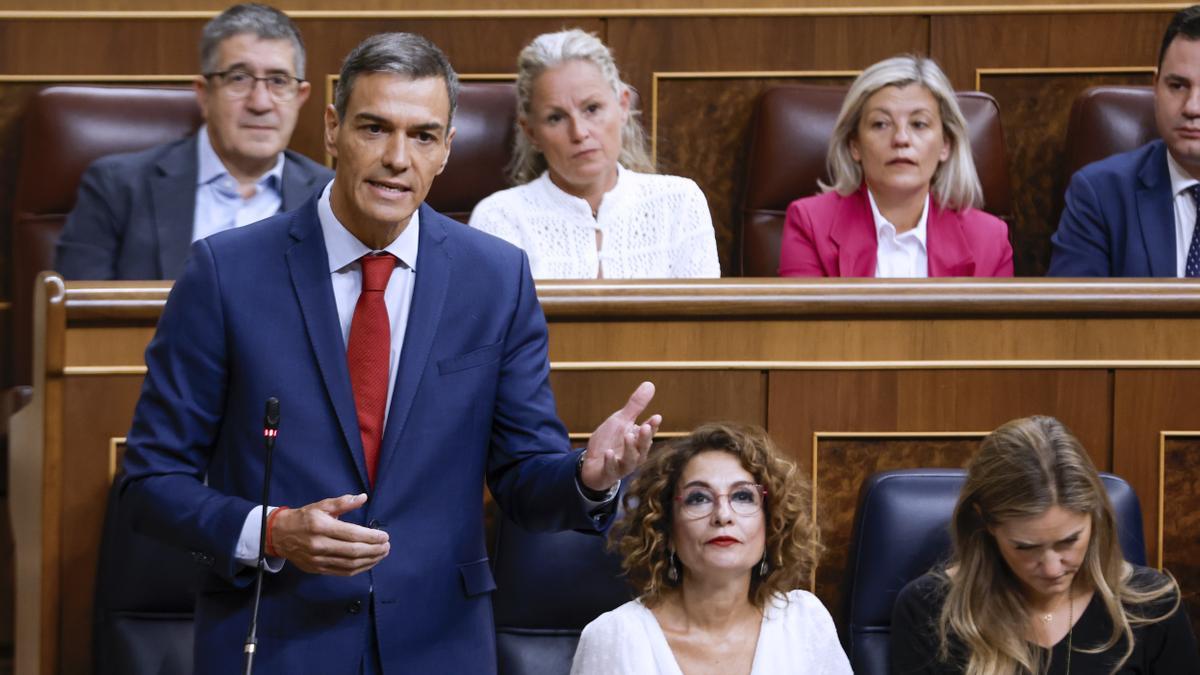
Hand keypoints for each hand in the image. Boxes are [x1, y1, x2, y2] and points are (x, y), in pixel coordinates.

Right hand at [270, 493, 389, 575]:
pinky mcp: (317, 569)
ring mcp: (318, 559)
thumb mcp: (321, 505)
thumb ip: (343, 502)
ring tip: (382, 554)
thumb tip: (363, 497)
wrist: (279, 535)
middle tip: (387, 546)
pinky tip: (369, 562)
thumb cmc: (303, 518)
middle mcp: (319, 545)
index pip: (352, 534)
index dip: (371, 537)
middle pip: (353, 551)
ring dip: (370, 560)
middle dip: (374, 550)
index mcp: (321, 526)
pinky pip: (342, 572)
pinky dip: (359, 569)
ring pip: (349, 564)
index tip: (384, 536)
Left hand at [580, 381, 661, 492]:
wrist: (593, 464)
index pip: (648, 432)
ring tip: (628, 436)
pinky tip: (608, 453)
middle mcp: (634, 454)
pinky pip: (611, 469)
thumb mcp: (621, 421)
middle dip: (644, 438)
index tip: (656, 417)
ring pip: (630, 460)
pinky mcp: (609, 473)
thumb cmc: (610, 441)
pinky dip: (610, 462)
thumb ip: (635, 406)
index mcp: (639, 441)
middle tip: (645, 427)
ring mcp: (622, 465)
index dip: (652, 426)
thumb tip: (650, 384)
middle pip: (642, 447)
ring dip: (630, 449)